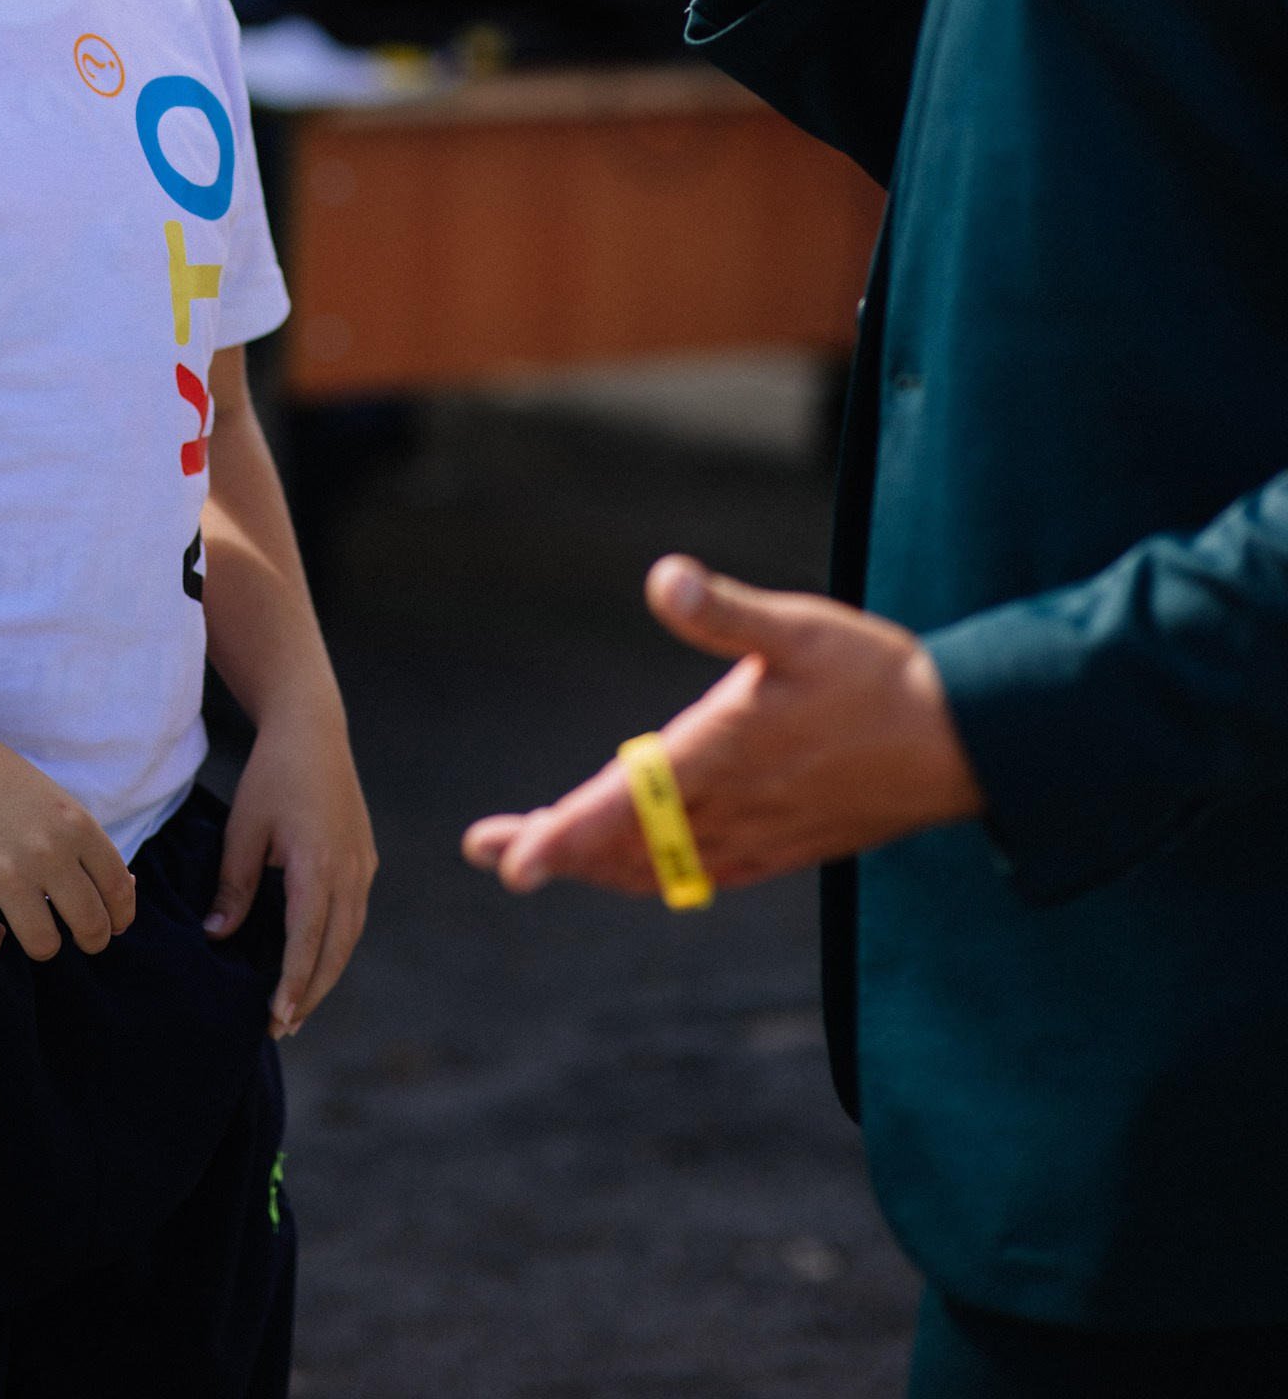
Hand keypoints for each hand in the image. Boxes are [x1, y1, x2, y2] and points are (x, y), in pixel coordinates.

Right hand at [0, 707, 137, 960]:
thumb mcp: (49, 796)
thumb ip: (79, 841)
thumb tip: (121, 886)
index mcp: (75, 823)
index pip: (118, 888)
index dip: (121, 917)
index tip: (114, 926)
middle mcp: (47, 852)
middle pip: (89, 926)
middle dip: (90, 940)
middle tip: (80, 941)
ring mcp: (3, 874)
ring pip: (43, 946)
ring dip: (38, 942)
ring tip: (28, 925)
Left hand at [205, 695, 376, 1037]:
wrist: (313, 728)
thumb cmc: (272, 775)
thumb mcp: (244, 830)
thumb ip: (233, 887)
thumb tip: (217, 938)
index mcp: (318, 866)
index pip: (307, 942)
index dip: (293, 985)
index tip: (276, 1020)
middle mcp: (350, 872)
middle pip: (336, 950)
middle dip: (311, 992)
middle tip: (282, 1028)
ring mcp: (363, 865)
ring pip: (349, 936)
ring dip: (326, 972)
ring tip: (298, 1005)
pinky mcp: (366, 857)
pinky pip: (354, 914)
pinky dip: (335, 943)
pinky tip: (316, 956)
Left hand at [462, 553, 980, 898]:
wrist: (964, 741)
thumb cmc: (878, 675)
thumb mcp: (798, 628)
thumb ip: (725, 611)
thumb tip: (664, 576)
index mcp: (724, 753)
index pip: (626, 805)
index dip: (563, 835)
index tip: (511, 860)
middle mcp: (734, 806)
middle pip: (625, 845)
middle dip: (553, 849)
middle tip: (487, 850)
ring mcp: (761, 833)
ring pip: (660, 866)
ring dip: (597, 863)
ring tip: (540, 855)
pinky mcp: (788, 845)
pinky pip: (706, 874)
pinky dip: (658, 874)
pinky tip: (640, 868)